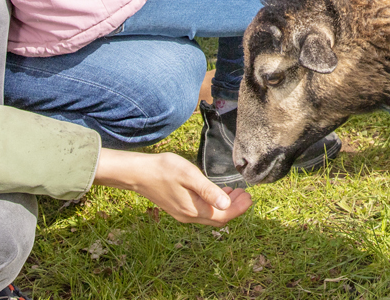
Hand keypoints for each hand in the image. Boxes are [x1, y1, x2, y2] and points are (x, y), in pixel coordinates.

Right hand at [94, 149, 251, 225]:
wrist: (140, 174)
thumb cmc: (165, 170)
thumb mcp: (190, 175)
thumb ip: (208, 190)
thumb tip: (227, 203)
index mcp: (193, 209)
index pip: (223, 216)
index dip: (239, 208)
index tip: (249, 197)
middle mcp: (189, 216)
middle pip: (218, 218)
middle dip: (235, 208)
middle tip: (247, 195)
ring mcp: (183, 214)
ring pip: (210, 216)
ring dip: (225, 206)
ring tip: (237, 192)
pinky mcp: (179, 209)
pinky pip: (202, 212)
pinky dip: (214, 205)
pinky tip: (218, 192)